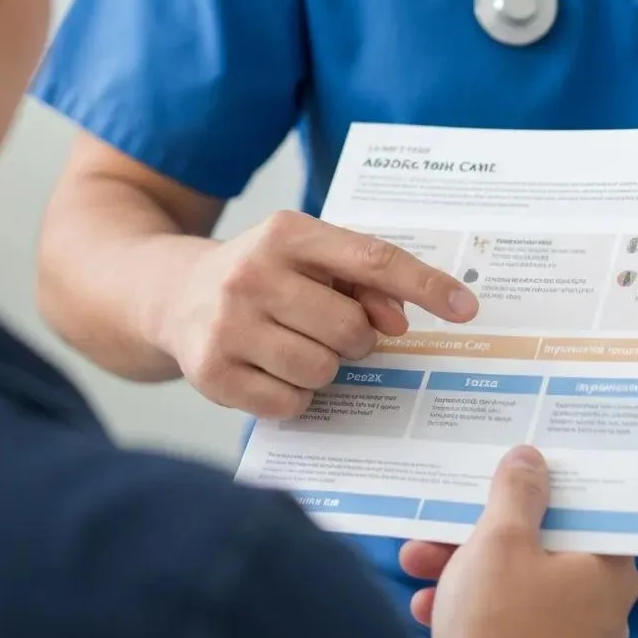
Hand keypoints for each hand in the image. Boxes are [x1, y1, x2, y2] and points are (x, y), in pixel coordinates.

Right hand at [160, 211, 478, 418]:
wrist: (172, 295)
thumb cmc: (260, 276)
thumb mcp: (306, 258)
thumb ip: (360, 280)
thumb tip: (398, 322)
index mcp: (286, 233)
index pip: (371, 258)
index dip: (424, 285)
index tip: (465, 308)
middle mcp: (252, 273)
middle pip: (351, 329)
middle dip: (356, 339)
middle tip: (334, 332)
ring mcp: (228, 324)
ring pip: (322, 370)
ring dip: (324, 368)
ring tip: (296, 347)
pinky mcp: (212, 372)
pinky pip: (290, 404)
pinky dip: (294, 396)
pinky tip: (272, 370)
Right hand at [401, 447, 637, 637]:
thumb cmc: (500, 625)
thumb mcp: (500, 541)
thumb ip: (517, 491)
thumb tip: (531, 457)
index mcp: (605, 567)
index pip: (584, 506)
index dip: (546, 481)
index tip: (513, 466)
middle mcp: (597, 602)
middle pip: (538, 541)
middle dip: (479, 528)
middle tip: (442, 514)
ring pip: (513, 579)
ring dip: (461, 565)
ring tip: (414, 561)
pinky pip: (504, 618)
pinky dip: (467, 605)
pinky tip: (427, 606)